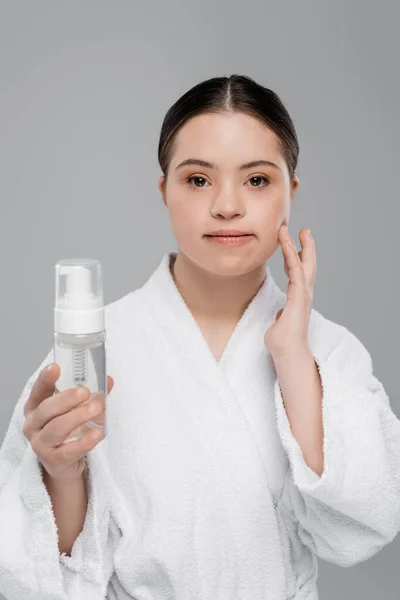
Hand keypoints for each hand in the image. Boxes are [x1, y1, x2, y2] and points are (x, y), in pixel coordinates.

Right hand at [23, 363, 113, 482]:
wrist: (64, 463)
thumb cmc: (68, 430)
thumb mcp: (75, 409)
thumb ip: (91, 395)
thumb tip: (108, 380)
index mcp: (36, 407)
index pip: (38, 390)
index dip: (45, 378)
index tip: (56, 367)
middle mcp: (33, 424)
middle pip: (46, 409)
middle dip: (66, 399)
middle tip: (85, 391)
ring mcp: (40, 444)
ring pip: (56, 428)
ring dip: (77, 417)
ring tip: (96, 408)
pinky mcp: (52, 461)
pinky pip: (69, 451)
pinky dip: (85, 442)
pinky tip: (98, 433)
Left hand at [264, 224, 315, 356]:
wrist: (288, 353)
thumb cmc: (282, 343)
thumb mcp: (278, 324)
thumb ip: (280, 317)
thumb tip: (280, 315)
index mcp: (297, 299)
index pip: (297, 273)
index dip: (295, 257)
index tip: (292, 243)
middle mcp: (303, 295)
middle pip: (307, 265)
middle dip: (306, 247)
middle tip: (304, 230)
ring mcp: (303, 295)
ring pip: (302, 265)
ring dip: (297, 246)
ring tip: (295, 231)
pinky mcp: (299, 297)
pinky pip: (296, 272)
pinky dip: (292, 256)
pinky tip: (288, 244)